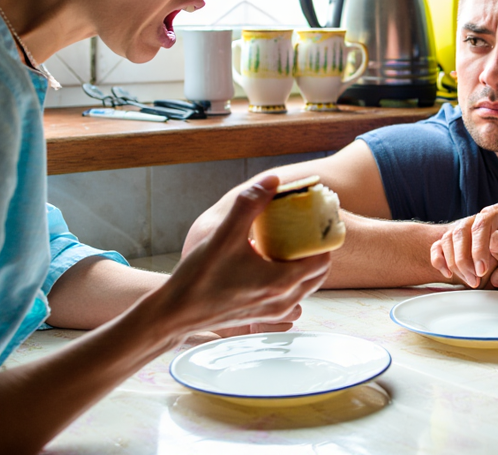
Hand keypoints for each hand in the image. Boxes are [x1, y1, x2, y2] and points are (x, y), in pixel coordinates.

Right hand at [159, 175, 330, 335]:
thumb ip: (249, 204)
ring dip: (303, 264)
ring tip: (287, 243)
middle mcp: (284, 301)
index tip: (314, 222)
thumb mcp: (224, 235)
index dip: (322, 238)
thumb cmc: (198, 277)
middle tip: (304, 230)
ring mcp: (275, 312)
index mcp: (281, 282)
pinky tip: (269, 262)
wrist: (175, 314)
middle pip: (318, 273)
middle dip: (315, 250)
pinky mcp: (264, 317)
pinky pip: (291, 295)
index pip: (322, 258)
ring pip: (305, 285)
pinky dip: (290, 278)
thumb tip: (273, 180)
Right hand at [429, 202, 497, 288]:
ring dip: (454, 262)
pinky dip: (439, 259)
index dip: (479, 248)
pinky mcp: (454, 240)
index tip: (482, 269)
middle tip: (476, 280)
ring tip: (469, 281)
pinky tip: (448, 273)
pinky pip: (438, 246)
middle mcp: (479, 217)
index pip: (482, 224)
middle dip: (465, 259)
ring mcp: (465, 227)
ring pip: (448, 239)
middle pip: (461, 231)